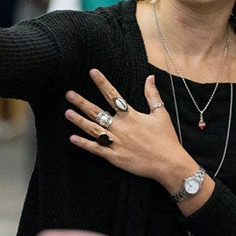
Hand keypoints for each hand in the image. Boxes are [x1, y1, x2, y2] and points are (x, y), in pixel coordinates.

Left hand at [64, 70, 195, 187]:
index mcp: (131, 116)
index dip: (102, 83)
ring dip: (79, 121)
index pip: (113, 95)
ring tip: (67, 112)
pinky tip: (73, 138)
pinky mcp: (114, 157)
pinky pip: (96, 149)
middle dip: (82, 102)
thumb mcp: (161, 114)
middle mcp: (121, 127)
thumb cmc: (166, 138)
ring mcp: (116, 143)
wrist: (168, 163)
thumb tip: (150, 77)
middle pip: (97, 112)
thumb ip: (152, 95)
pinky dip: (84, 144)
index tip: (92, 72)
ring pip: (93, 130)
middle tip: (69, 94)